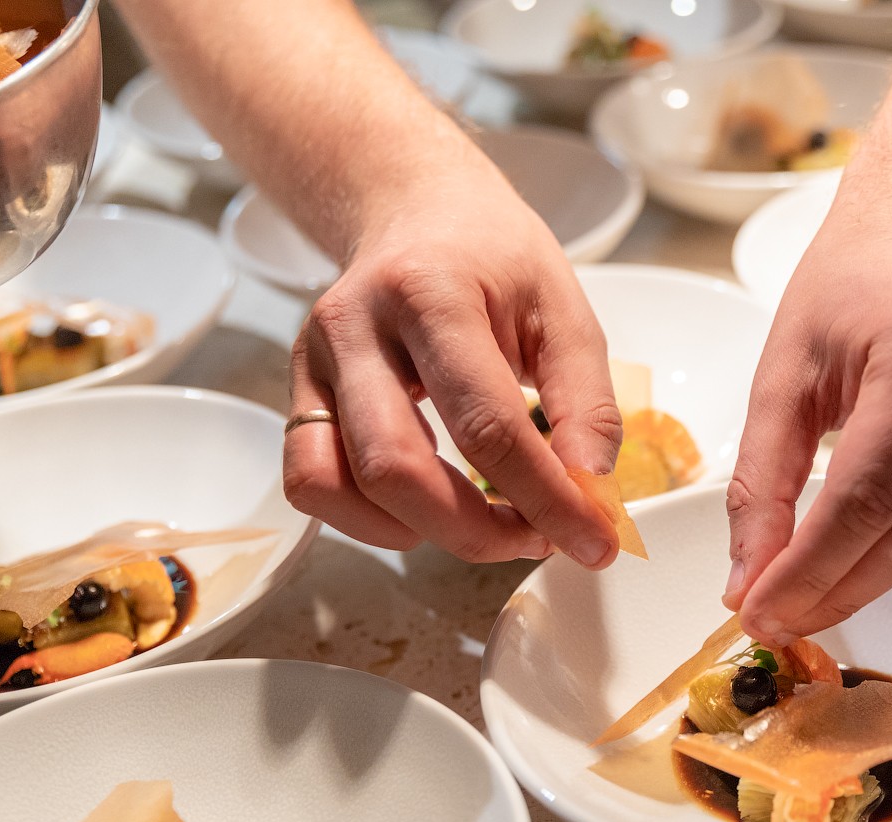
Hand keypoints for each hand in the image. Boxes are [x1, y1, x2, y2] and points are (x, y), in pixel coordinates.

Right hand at [283, 156, 623, 567]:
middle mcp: (356, 326)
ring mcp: (314, 361)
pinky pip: (312, 483)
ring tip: (492, 524)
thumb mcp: (564, 309)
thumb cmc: (493, 258)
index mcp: (432, 292)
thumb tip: (593, 492)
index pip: (487, 425)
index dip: (545, 499)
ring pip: (342, 485)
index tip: (594, 541)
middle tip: (540, 537)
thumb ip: (587, 402)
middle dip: (478, 531)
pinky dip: (369, 521)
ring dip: (424, 533)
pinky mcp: (297, 391)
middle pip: (397, 467)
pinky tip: (429, 510)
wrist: (416, 209)